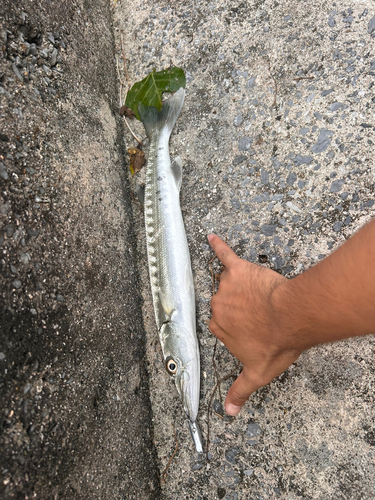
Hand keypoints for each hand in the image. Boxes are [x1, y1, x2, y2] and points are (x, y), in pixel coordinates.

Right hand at [208, 234, 301, 415]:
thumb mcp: (258, 374)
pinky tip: (212, 238)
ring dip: (240, 288)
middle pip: (224, 304)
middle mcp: (218, 306)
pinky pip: (225, 255)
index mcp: (220, 328)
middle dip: (239, 308)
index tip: (250, 328)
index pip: (221, 325)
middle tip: (260, 313)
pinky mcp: (238, 269)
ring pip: (229, 285)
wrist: (292, 316)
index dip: (237, 326)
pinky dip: (218, 246)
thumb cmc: (276, 342)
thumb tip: (229, 412)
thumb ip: (240, 392)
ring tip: (261, 295)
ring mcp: (227, 287)